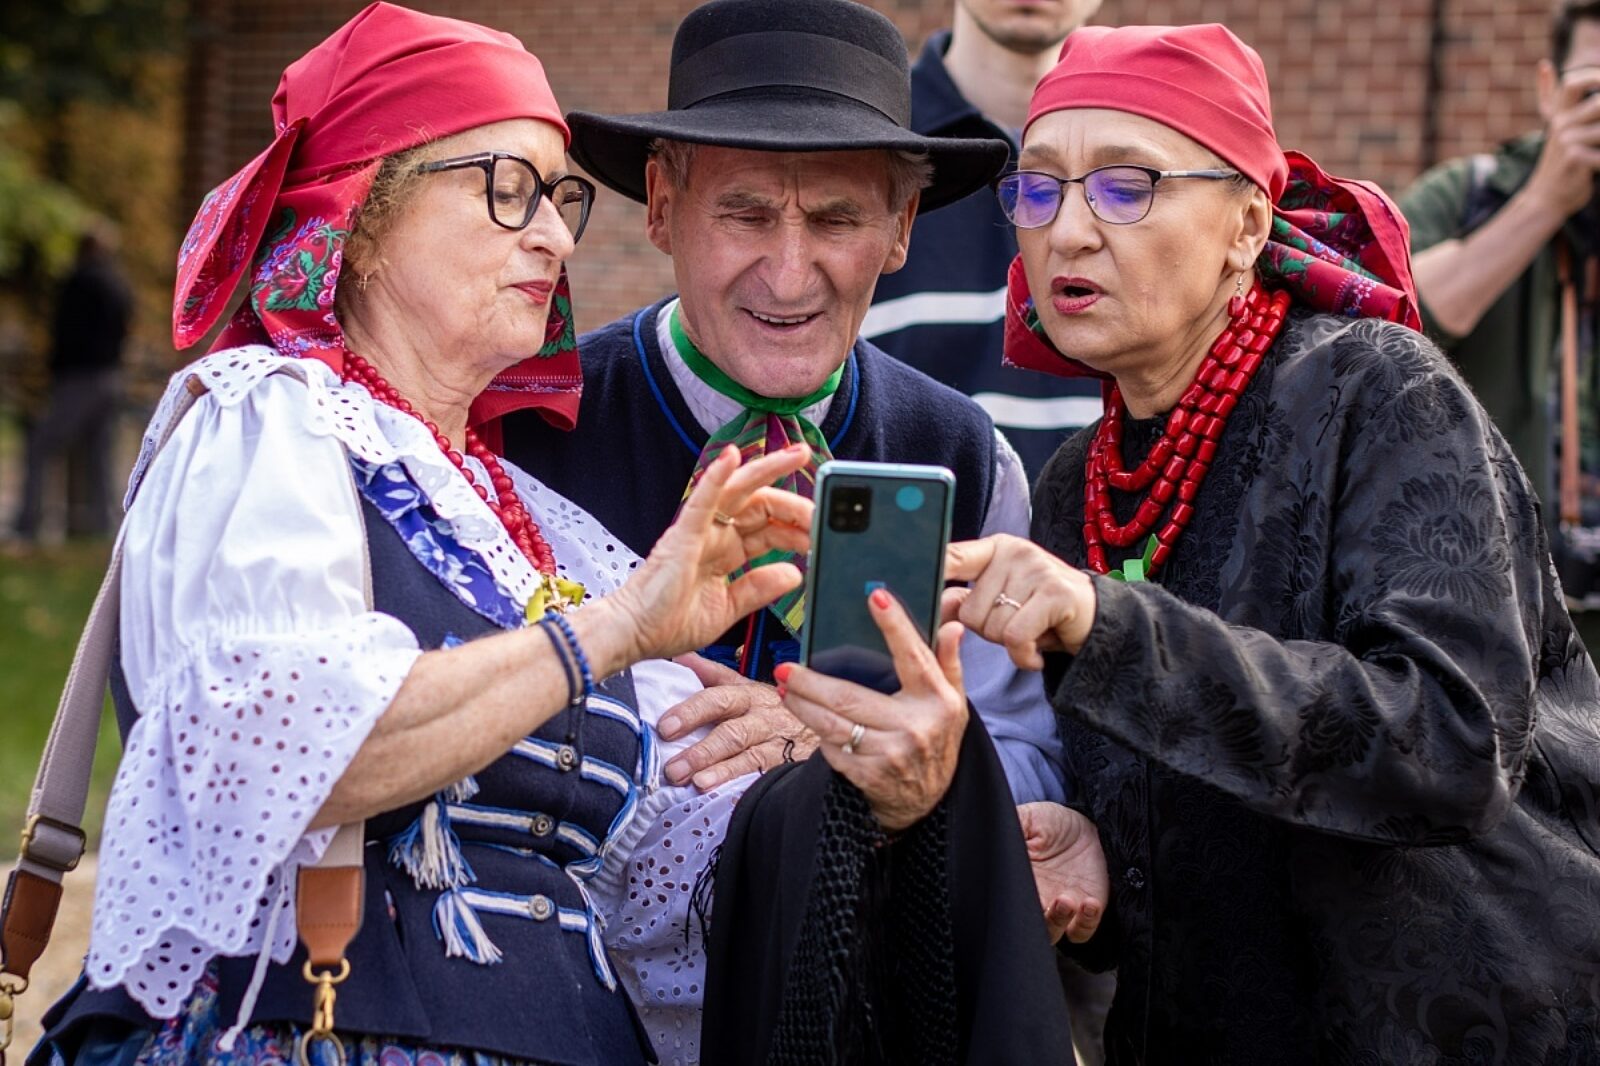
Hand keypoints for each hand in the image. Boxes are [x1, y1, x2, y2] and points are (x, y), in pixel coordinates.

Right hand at [606, 444, 812, 663]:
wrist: (633, 636)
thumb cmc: (668, 623)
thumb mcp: (728, 610)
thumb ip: (758, 589)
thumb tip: (794, 574)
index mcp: (725, 552)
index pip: (769, 529)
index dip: (797, 529)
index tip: (821, 534)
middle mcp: (714, 535)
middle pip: (762, 506)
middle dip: (795, 503)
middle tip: (825, 505)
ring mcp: (699, 530)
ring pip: (739, 490)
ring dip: (768, 469)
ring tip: (797, 454)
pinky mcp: (683, 534)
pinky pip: (702, 499)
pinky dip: (716, 476)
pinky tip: (733, 457)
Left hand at [659, 653, 818, 789]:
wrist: (824, 725)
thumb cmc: (774, 709)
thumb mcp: (747, 687)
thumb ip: (713, 675)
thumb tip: (680, 658)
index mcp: (749, 695)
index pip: (718, 699)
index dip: (692, 712)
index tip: (666, 726)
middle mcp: (764, 718)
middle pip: (732, 732)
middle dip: (702, 750)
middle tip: (674, 768)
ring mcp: (777, 744)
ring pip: (748, 756)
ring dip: (720, 771)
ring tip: (696, 783)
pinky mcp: (787, 767)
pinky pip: (766, 775)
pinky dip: (745, 785)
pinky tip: (726, 794)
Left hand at [776, 589, 967, 832]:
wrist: (927, 802)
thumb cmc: (936, 738)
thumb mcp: (953, 702)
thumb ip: (948, 662)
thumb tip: (951, 625)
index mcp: (938, 700)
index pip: (914, 656)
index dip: (895, 625)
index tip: (876, 596)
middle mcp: (915, 727)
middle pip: (850, 696)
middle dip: (811, 681)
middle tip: (786, 667)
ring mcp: (891, 754)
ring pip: (832, 725)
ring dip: (802, 706)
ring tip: (786, 688)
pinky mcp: (870, 776)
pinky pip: (833, 750)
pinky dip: (818, 735)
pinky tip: (807, 719)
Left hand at [943, 534, 1096, 667]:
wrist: (1095, 620)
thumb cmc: (1039, 611)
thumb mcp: (1000, 601)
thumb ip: (965, 600)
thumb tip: (933, 608)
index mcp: (995, 549)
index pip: (953, 556)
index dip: (929, 568)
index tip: (901, 576)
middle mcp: (1015, 553)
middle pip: (970, 610)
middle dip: (988, 631)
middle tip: (1015, 627)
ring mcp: (1037, 570)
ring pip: (991, 627)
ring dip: (1008, 645)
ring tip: (1030, 634)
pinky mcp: (1055, 594)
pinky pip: (1015, 636)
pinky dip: (1023, 656)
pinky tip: (1035, 654)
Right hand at [1018, 801, 1107, 944]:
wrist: (1086, 824)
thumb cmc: (1050, 822)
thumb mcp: (1027, 818)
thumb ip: (1009, 828)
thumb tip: (984, 838)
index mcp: (1016, 880)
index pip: (1006, 902)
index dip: (1008, 903)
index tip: (1015, 892)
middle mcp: (1035, 899)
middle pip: (1023, 925)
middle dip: (1031, 919)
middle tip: (1040, 902)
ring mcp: (1058, 908)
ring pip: (1051, 933)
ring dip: (1056, 922)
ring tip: (1066, 901)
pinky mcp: (1085, 910)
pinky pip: (1082, 930)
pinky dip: (1085, 923)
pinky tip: (1089, 904)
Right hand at [1529, 67, 1599, 218]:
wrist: (1545, 200)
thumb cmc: (1559, 162)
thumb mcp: (1556, 126)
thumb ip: (1548, 95)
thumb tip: (1544, 64)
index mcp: (1559, 115)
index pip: (1572, 83)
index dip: (1593, 79)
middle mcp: (1560, 125)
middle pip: (1598, 103)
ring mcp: (1565, 141)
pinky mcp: (1573, 158)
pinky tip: (1598, 163)